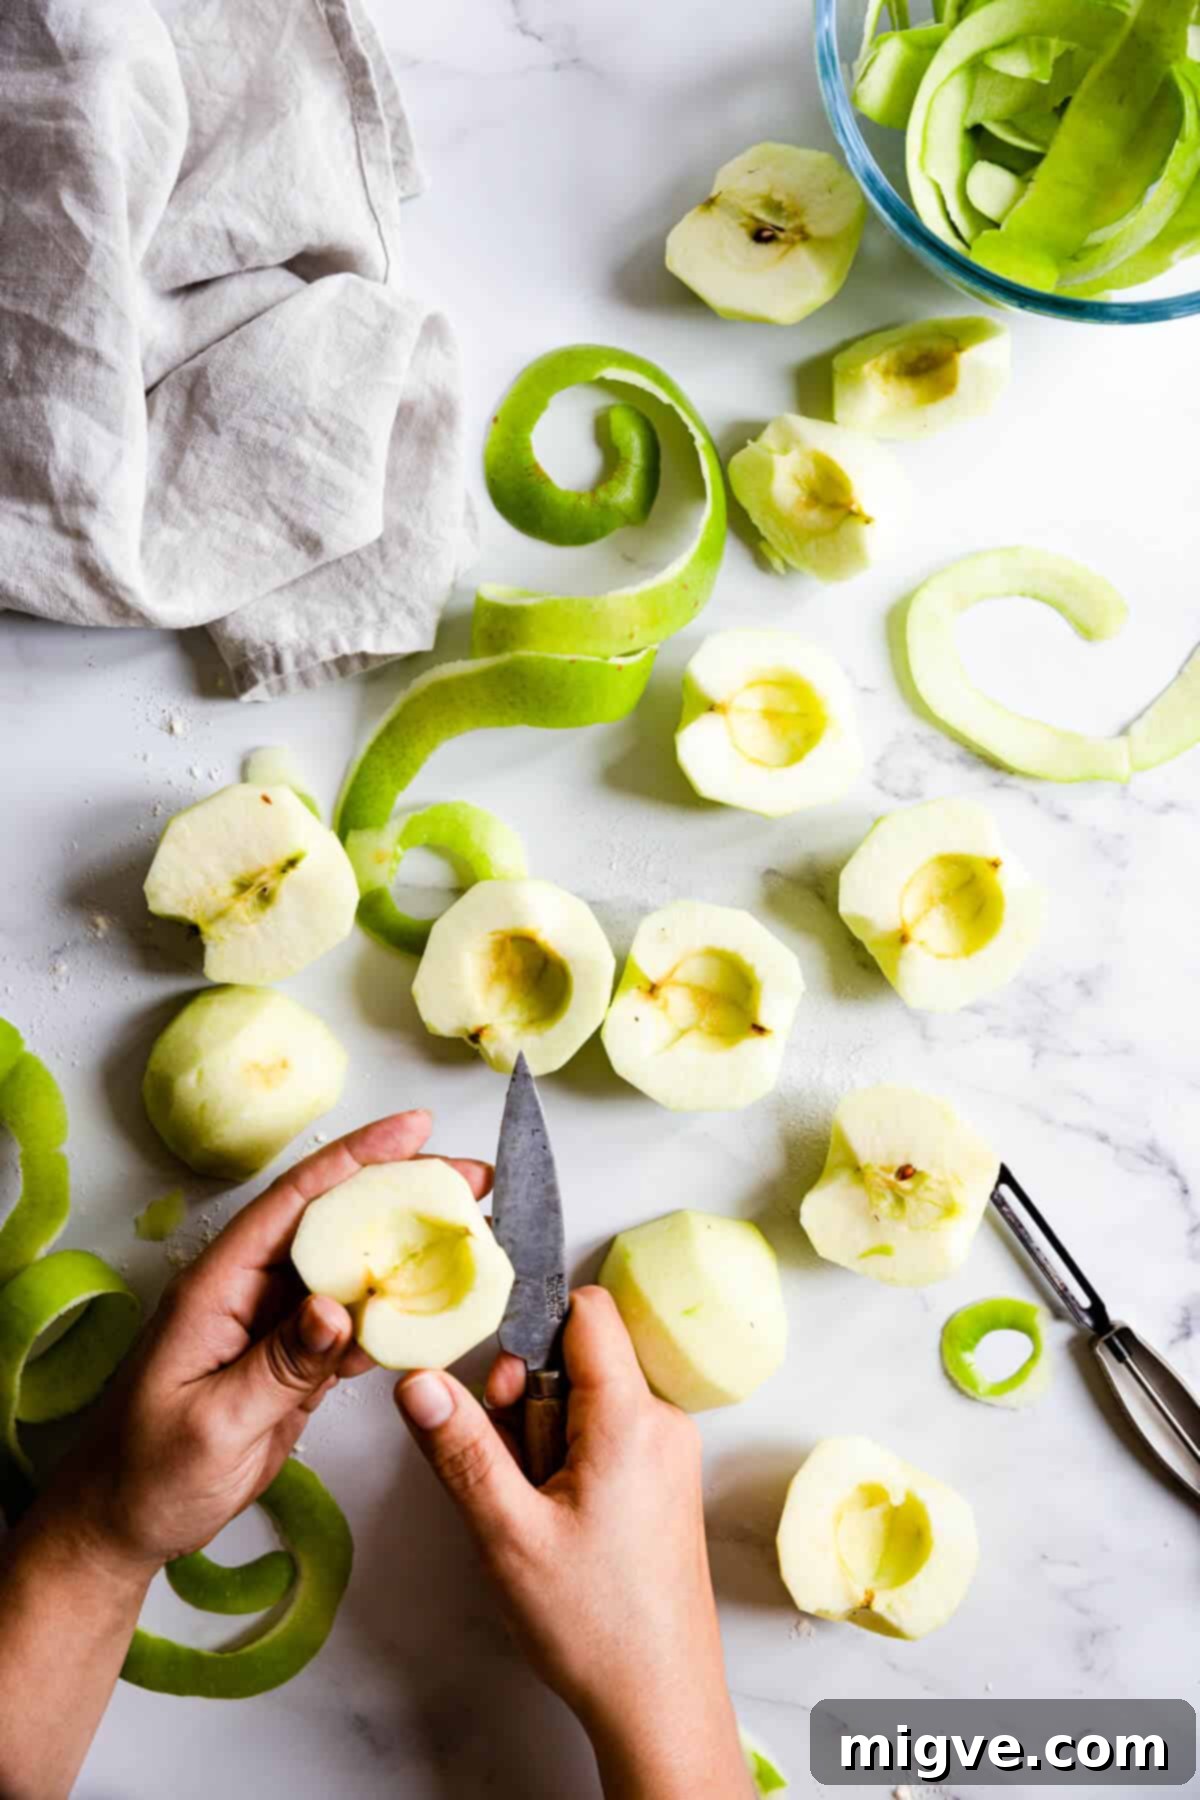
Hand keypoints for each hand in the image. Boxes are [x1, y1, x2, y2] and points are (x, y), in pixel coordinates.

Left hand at [41, 1111, 491, 1577]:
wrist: (118, 1528)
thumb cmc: (144, 1476)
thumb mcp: (214, 1423)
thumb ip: (280, 1365)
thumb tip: (338, 1307)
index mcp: (218, 1286)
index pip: (294, 1202)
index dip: (355, 1158)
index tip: (415, 1129)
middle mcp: (248, 1292)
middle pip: (334, 1223)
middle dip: (401, 1192)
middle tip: (471, 1180)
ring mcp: (273, 1327)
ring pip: (351, 1271)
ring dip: (408, 1254)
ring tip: (471, 1236)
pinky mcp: (292, 1363)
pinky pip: (352, 1325)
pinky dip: (395, 1316)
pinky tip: (436, 1311)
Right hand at [395, 1287, 751, 1799]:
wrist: (659, 1700)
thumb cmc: (595, 1626)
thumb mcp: (507, 1534)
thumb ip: (461, 1448)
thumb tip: (418, 1379)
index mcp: (631, 1418)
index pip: (587, 1310)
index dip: (531, 1326)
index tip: (495, 1383)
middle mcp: (662, 1422)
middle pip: (579, 1358)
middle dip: (526, 1398)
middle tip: (509, 1469)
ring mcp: (667, 1454)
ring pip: (587, 1400)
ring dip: (543, 1436)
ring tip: (534, 1507)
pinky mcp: (662, 1482)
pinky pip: (606, 1436)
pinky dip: (568, 1461)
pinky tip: (555, 1518)